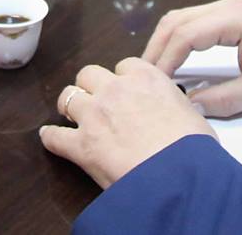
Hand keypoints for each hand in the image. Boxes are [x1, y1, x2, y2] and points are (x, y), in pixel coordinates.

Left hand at [39, 59, 211, 189]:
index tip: (123, 88)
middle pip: (89, 74)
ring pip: (68, 97)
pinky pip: (55, 136)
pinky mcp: (81, 145)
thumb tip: (175, 112)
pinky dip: (51, 137)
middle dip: (90, 86)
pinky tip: (49, 137)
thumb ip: (173, 104)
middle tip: (95, 100)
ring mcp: (94, 115)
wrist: (179, 175)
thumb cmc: (192, 148)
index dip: (121, 78)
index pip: (125, 66)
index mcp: (144, 78)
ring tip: (71, 114)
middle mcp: (115, 89)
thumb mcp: (191, 114)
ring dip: (69, 105)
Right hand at [139, 0, 241, 117]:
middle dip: (156, 49)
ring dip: (164, 43)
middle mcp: (227, 7)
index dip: (164, 60)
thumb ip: (224, 99)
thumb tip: (188, 106)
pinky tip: (173, 62)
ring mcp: (229, 9)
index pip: (185, 35)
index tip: (151, 85)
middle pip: (176, 21)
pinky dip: (178, 40)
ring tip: (153, 73)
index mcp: (235, 19)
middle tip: (142, 80)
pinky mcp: (232, 17)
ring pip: (182, 19)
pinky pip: (194, 22)